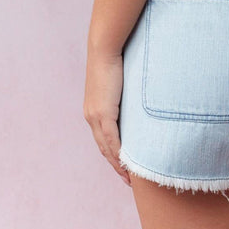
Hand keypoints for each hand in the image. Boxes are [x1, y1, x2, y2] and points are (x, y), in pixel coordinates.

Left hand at [83, 48, 130, 186]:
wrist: (104, 49)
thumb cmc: (114, 59)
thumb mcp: (119, 83)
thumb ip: (124, 95)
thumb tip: (137, 98)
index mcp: (93, 111)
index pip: (103, 140)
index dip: (112, 155)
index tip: (123, 167)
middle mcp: (91, 117)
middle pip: (103, 148)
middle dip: (115, 165)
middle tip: (128, 179)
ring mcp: (96, 116)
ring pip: (107, 148)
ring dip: (118, 164)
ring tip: (130, 177)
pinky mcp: (103, 113)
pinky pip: (112, 140)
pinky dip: (120, 154)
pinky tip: (128, 164)